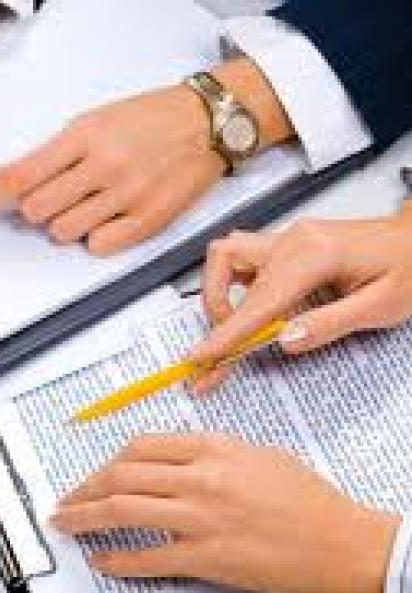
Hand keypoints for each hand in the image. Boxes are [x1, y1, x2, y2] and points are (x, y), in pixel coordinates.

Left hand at [0, 58, 294, 255]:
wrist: (207, 121)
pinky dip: (93, 237)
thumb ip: (56, 151)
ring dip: (63, 223)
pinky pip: (99, 246)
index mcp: (85, 136)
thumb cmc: (151, 117)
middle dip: (33, 209)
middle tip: (47, 199)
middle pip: (38, 210)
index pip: (23, 174)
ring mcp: (128, 195)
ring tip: (84, 204)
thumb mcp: (95, 119)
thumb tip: (15, 179)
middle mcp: (105, 166)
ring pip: (64, 231)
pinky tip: (104, 217)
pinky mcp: (149, 220)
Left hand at [51, 433, 398, 592]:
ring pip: (121, 510)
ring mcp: (200, 518)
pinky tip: (101, 559)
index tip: (94, 471)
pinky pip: (146, 558)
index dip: (107, 460)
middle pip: (121, 474)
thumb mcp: (258, 455)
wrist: (343, 544)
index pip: (141, 445)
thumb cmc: (309, 501)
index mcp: (212, 448)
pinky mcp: (206, 558)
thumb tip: (171, 458)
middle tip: (68, 497)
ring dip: (84, 516)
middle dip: (84, 486)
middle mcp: (200, 478)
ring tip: (65, 522)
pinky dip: (116, 559)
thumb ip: (210, 452)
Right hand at [191, 208, 411, 391]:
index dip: (226, 332)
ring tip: (237, 324)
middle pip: (228, 273)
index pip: (257, 300)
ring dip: (219, 291)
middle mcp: (293, 240)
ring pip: (226, 256)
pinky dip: (235, 284)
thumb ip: (329, 324)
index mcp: (314, 256)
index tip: (202, 355)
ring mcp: (287, 237)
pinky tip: (254, 305)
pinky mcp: (287, 242)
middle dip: (220, 316)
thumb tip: (284, 340)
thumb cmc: (411, 268)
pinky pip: (242, 257)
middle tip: (228, 349)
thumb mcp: (382, 306)